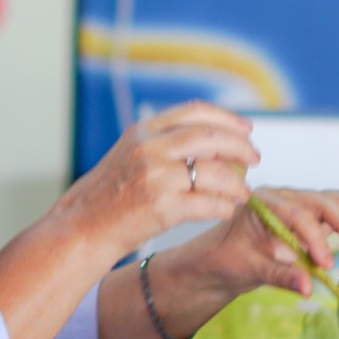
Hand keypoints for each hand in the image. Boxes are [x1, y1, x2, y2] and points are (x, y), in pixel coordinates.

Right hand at [56, 102, 260, 259]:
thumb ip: (164, 142)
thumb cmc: (110, 194)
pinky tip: (227, 210)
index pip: (195, 112)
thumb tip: (214, 139)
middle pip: (210, 137)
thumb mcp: (131, 154)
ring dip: (236, 183)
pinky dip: (224, 207)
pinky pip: (208, 204)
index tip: (246, 129)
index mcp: (143, 131)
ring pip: (214, 173)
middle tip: (255, 158)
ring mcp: (156, 177)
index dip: (227, 118)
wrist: (83, 226)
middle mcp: (150, 148)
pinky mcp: (162, 208)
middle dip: (240, 147)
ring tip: (243, 192)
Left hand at [187, 186, 338, 298]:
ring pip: (334, 202)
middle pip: (322, 201)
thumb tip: (309, 288)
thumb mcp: (249, 270)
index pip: (298, 215)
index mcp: (264, 202)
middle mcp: (284, 197)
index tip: (325, 265)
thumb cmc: (228, 262)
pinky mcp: (311, 217)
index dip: (315, 239)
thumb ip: (280, 276)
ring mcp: (299, 205)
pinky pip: (337, 210)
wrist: (219, 259)